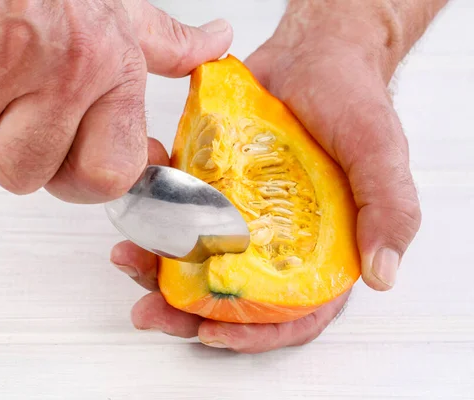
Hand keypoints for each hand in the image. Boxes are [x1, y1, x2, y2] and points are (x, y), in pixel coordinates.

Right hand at [0, 0, 231, 201]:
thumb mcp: (126, 11)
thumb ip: (169, 46)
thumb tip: (216, 44)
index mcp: (113, 73)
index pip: (105, 176)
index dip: (83, 182)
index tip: (77, 167)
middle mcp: (67, 71)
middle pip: (20, 173)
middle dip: (9, 147)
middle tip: (16, 103)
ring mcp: (4, 56)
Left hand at [109, 0, 447, 352]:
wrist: (314, 54)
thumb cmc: (352, 99)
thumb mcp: (379, 153)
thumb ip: (389, 210)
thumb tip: (382, 273)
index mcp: (322, 250)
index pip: (291, 312)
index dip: (253, 334)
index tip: (211, 332)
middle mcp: (277, 240)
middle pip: (231, 295)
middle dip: (188, 309)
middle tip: (152, 309)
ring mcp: (241, 214)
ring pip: (197, 259)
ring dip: (161, 268)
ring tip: (132, 261)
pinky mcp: (214, 185)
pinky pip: (182, 211)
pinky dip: (158, 218)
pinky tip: (139, 214)